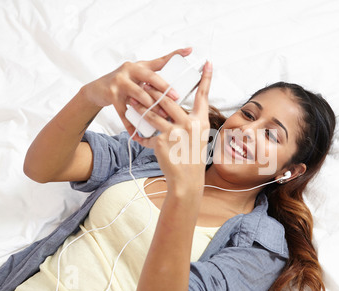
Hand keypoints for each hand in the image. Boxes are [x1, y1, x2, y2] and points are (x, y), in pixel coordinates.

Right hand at [81, 48, 192, 135]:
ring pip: (139, 94)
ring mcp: (119, 82)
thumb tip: (175, 95)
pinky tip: (137, 132)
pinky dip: (131, 123)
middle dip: (164, 88)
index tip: (189, 51)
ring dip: (151, 106)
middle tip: (176, 97)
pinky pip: (124, 111)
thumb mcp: (139, 79)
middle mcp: (130, 70)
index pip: (160, 59)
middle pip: (150, 77)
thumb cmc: (125, 84)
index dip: (175, 54)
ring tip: (162, 116)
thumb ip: (154, 82)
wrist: (98, 89)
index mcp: (140, 65)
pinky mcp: (111, 95)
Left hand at [133, 61, 212, 192]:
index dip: (206, 78)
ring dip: (140, 106)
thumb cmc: (192, 158)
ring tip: (132, 101)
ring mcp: (176, 132)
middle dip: (154, 90)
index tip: (206, 62)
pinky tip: (135, 134)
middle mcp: (190, 124)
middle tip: (144, 82)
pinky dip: (141, 134)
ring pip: (154, 113)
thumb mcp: (197, 138)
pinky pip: (148, 133)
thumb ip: (187, 122)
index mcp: (201, 121)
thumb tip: (172, 110)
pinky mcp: (163, 142)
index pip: (204, 95)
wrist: (187, 180)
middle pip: (169, 100)